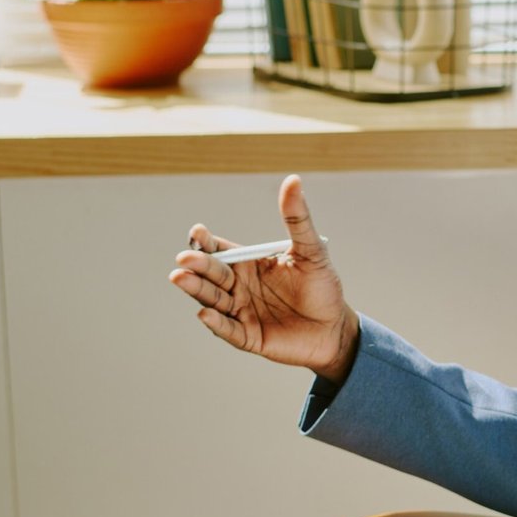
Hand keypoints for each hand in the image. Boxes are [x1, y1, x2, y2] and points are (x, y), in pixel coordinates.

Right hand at [169, 174, 358, 382]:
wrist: (336, 328)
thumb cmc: (323, 288)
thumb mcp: (311, 250)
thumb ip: (298, 219)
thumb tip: (293, 180)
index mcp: (250, 264)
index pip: (221, 250)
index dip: (206, 242)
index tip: (197, 232)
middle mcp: (240, 287)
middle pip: (212, 273)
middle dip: (197, 265)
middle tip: (184, 258)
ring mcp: (241, 312)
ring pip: (213, 299)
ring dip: (197, 289)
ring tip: (180, 278)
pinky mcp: (248, 337)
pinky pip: (228, 329)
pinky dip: (216, 323)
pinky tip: (204, 313)